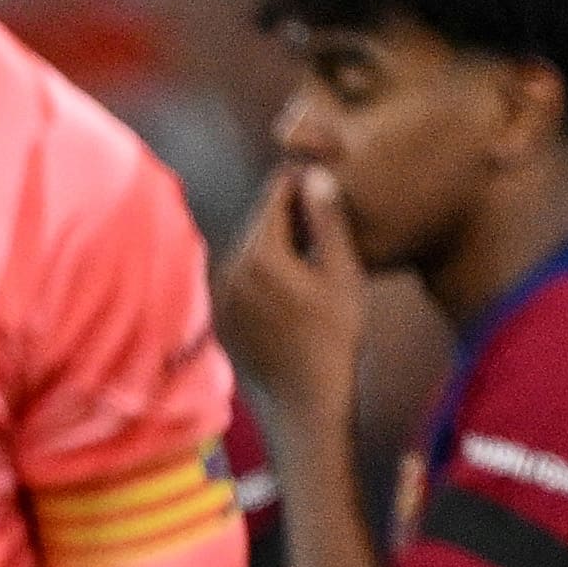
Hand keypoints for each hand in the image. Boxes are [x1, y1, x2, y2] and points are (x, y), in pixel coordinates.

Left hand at [215, 161, 366, 410]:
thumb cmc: (336, 336)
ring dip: (276, 237)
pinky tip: (294, 271)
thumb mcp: (343, 273)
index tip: (315, 168)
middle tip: (313, 192)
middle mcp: (232, 270)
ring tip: (309, 230)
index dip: (295, 180)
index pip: (273, 199)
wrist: (306, 398)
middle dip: (285, 207)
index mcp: (261, 255)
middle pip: (259, 224)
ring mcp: (224, 294)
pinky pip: (245, 276)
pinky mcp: (225, 314)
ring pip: (251, 250)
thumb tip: (315, 173)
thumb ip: (327, 221)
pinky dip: (266, 265)